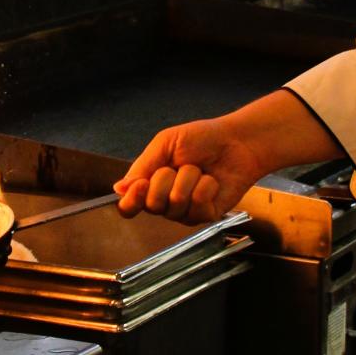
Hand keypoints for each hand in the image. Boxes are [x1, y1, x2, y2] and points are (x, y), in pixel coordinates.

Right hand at [114, 116, 265, 223]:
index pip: (129, 206)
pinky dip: (205, 187)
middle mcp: (165, 201)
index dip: (132, 201)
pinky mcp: (206, 216)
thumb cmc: (202, 139)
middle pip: (152, 205)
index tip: (141, 185)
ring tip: (199, 170)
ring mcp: (185, 211)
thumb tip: (119, 189)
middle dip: (166, 180)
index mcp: (150, 184)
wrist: (236, 142)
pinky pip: (197, 208)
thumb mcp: (165, 143)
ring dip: (188, 180)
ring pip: (175, 206)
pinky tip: (212, 181)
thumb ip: (142, 166)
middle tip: (179, 165)